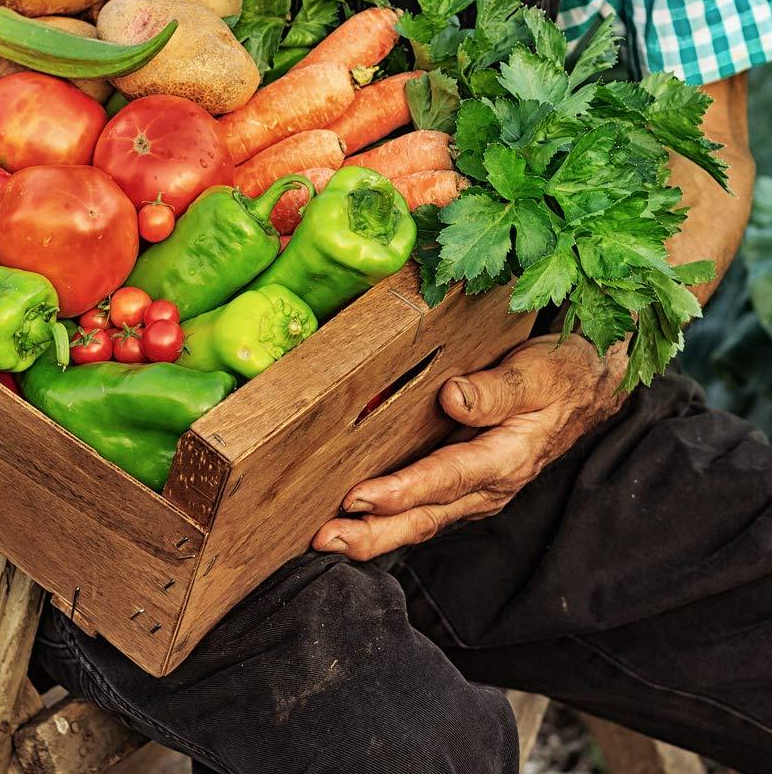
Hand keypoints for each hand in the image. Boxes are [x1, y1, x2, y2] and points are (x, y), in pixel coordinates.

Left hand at [312, 333, 627, 560]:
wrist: (588, 385)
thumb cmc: (561, 373)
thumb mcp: (538, 372)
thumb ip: (497, 389)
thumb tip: (454, 397)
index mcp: (506, 457)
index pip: (446, 478)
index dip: (401, 490)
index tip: (357, 498)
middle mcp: (489, 485)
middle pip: (426, 517)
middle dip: (374, 534)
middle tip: (325, 540)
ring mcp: (477, 491)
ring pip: (422, 521)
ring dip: (375, 534)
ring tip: (327, 540)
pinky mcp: (467, 486)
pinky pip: (426, 511)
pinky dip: (390, 520)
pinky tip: (357, 521)